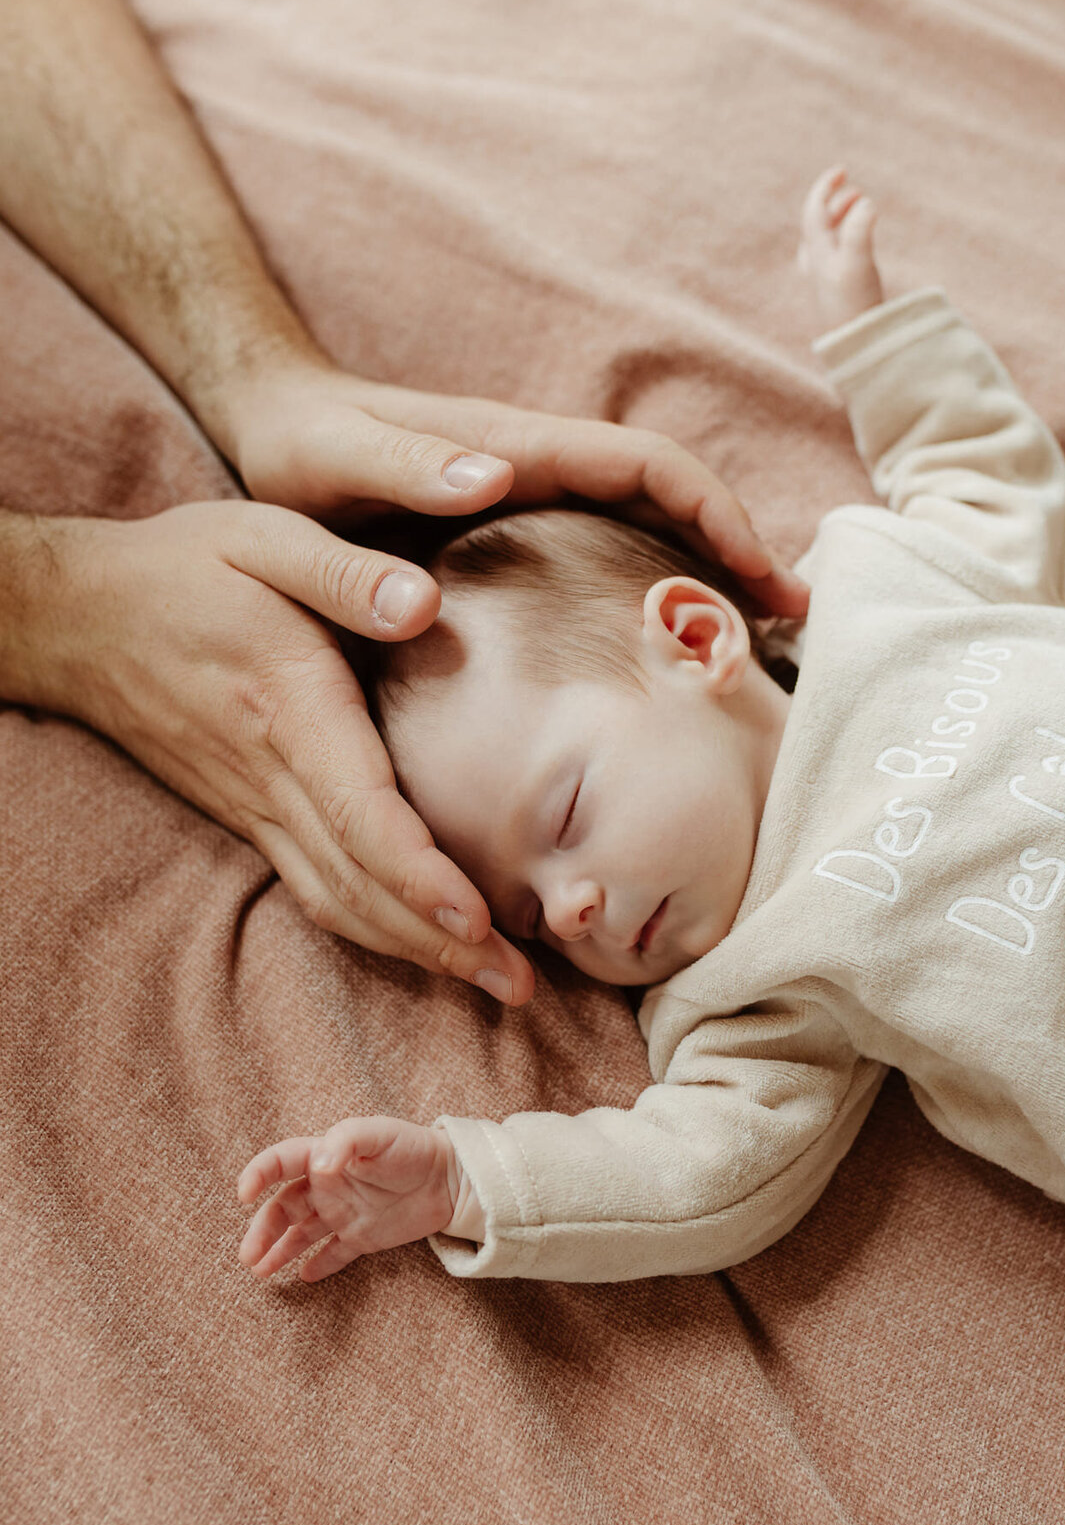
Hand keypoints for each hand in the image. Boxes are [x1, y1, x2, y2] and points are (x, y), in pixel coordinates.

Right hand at [43, 500, 532, 999]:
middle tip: (521, 987)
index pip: (359, 812)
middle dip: (441, 942)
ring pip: (337, 900)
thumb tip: (427, 604)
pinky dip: (374, 928)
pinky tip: (422, 944)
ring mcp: (256, 806)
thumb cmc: (186, 568)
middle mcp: (272, 775)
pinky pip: (314, 888)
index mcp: (289, 707)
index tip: (479, 917)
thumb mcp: (265, 537)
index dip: (419, 874)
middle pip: (360, 882)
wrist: (83, 619)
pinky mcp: (251, 817)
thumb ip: (346, 572)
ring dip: (415, 949)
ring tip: (491, 980)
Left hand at [226, 359, 810, 620]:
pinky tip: (660, 644)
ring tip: (753, 643)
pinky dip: (653, 584)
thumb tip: (497, 475)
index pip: (647, 467)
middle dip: (740, 550)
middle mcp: (540, 465)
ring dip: (707, 572)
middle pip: (671, 498)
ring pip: (648, 526)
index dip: (715, 513)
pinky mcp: (513, 526)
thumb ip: (410, 462)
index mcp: (518, 447)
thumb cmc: (302, 445)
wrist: (270, 424)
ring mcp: (532, 495)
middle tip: (795, 624)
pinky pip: (607, 549)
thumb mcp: (340, 455)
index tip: (764, 573)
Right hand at [238, 1116, 455, 1281]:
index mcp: (325, 1156)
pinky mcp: (364, 1236)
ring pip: (301, 1233)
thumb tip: (316, 1165)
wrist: (453, 1176)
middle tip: (248, 1256)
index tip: (242, 1195)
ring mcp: (344, 1212)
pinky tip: (303, 1277)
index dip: (258, 1174)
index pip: (281, 1162)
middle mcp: (328, 1186)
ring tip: (260, 1272)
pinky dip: (318, 1265)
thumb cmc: (413, 1147)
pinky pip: (334, 1253)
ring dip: (279, 1250)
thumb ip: (346, 1142)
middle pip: (283, 1207)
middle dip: (262, 1230)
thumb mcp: (378, 1134)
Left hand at [798, 167, 884, 332]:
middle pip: (819, 223)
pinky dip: (846, 239)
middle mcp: (816, 264)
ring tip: (860, 208)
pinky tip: (859, 247)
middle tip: (856, 192)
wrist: (853, 345)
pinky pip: (836, 257)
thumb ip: (860, 229)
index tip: (842, 171)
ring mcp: (825, 279)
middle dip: (835, 203)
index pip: (813, 210)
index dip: (825, 187)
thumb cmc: (853, 303)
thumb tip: (866, 203)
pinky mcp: (838, 292)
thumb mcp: (857, 263)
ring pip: (827, 240)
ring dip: (841, 219)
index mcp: (816, 252)